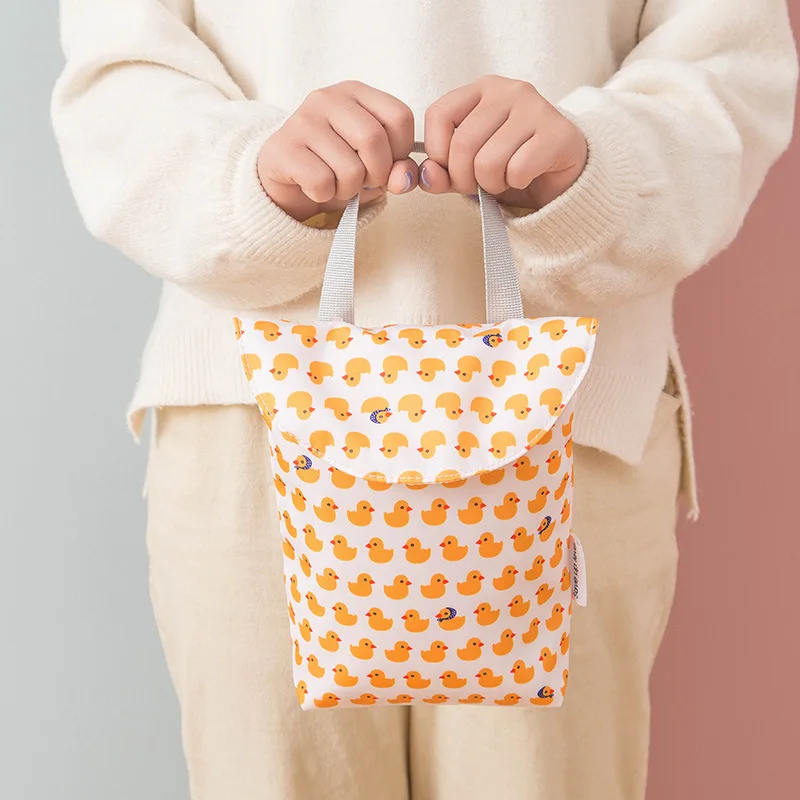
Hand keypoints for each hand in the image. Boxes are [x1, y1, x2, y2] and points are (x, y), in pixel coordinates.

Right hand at [258, 81, 417, 220]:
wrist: (287, 179)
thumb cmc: (335, 167)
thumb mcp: (373, 165)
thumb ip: (397, 170)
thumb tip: (403, 179)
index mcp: (356, 92)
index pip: (400, 116)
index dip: (401, 151)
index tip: (386, 163)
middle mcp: (328, 98)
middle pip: (373, 140)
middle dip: (376, 174)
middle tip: (362, 181)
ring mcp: (302, 120)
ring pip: (350, 169)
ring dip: (349, 189)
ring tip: (336, 183)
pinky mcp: (284, 148)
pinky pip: (322, 183)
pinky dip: (324, 195)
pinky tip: (314, 186)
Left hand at [420, 75, 587, 209]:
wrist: (561, 173)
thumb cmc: (510, 164)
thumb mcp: (468, 169)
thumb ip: (442, 172)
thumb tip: (427, 177)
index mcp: (480, 89)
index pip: (438, 115)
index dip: (438, 153)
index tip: (451, 170)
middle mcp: (508, 90)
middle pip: (462, 144)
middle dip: (464, 179)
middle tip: (480, 185)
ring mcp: (535, 108)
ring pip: (488, 161)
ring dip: (491, 184)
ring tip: (503, 179)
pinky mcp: (557, 133)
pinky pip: (518, 170)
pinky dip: (515, 183)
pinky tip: (525, 177)